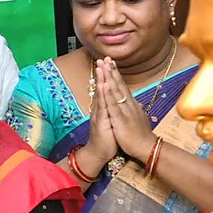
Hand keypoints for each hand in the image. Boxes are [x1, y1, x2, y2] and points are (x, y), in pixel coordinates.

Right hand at [67, 57, 117, 177]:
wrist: (98, 153)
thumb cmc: (106, 138)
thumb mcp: (111, 122)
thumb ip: (111, 111)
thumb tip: (114, 103)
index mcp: (105, 108)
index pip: (106, 89)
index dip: (108, 76)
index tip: (109, 63)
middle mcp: (100, 109)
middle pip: (102, 88)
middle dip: (103, 73)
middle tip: (103, 58)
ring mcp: (99, 114)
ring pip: (100, 94)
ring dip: (101, 80)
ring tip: (101, 67)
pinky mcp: (100, 121)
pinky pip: (102, 106)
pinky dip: (102, 95)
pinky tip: (103, 86)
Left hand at [98, 58, 154, 159]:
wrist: (146, 148)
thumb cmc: (141, 136)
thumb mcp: (138, 119)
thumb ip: (135, 110)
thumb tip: (136, 104)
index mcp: (131, 105)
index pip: (122, 87)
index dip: (116, 75)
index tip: (111, 64)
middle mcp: (129, 104)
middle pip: (119, 85)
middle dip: (111, 71)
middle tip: (106, 58)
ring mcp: (125, 110)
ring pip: (116, 91)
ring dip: (109, 78)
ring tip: (103, 66)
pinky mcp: (121, 119)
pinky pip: (113, 105)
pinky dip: (109, 94)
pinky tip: (105, 85)